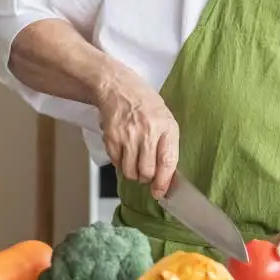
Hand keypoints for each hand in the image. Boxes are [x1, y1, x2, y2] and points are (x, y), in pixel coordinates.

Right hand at [96, 75, 178, 198]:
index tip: (161, 192)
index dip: (164, 181)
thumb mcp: (165, 119)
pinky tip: (124, 152)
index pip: (167, 161)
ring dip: (133, 174)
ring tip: (135, 162)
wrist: (118, 88)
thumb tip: (167, 174)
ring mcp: (128, 136)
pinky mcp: (111, 138)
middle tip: (146, 173)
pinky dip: (120, 164)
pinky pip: (117, 164)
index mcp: (166, 127)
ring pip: (130, 172)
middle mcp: (147, 132)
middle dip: (147, 178)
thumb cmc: (145, 104)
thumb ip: (167, 145)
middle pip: (147, 171)